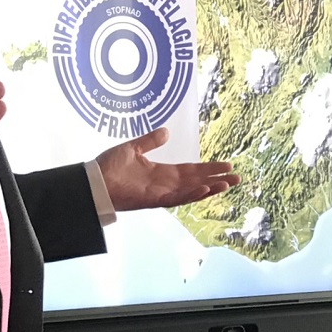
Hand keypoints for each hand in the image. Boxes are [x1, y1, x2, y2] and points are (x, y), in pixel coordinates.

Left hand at [95, 127, 239, 210]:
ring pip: (191, 192)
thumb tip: (167, 131)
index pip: (191, 170)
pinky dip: (191, 194)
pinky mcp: (153, 200)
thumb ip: (150, 141)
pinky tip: (206, 189)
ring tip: (228, 184)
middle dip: (217, 179)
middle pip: (197, 181)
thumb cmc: (109, 166)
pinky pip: (177, 198)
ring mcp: (161, 193)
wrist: (94, 180)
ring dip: (210, 188)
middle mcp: (165, 184)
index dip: (208, 168)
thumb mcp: (133, 148)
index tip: (226, 164)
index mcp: (161, 171)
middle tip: (238, 177)